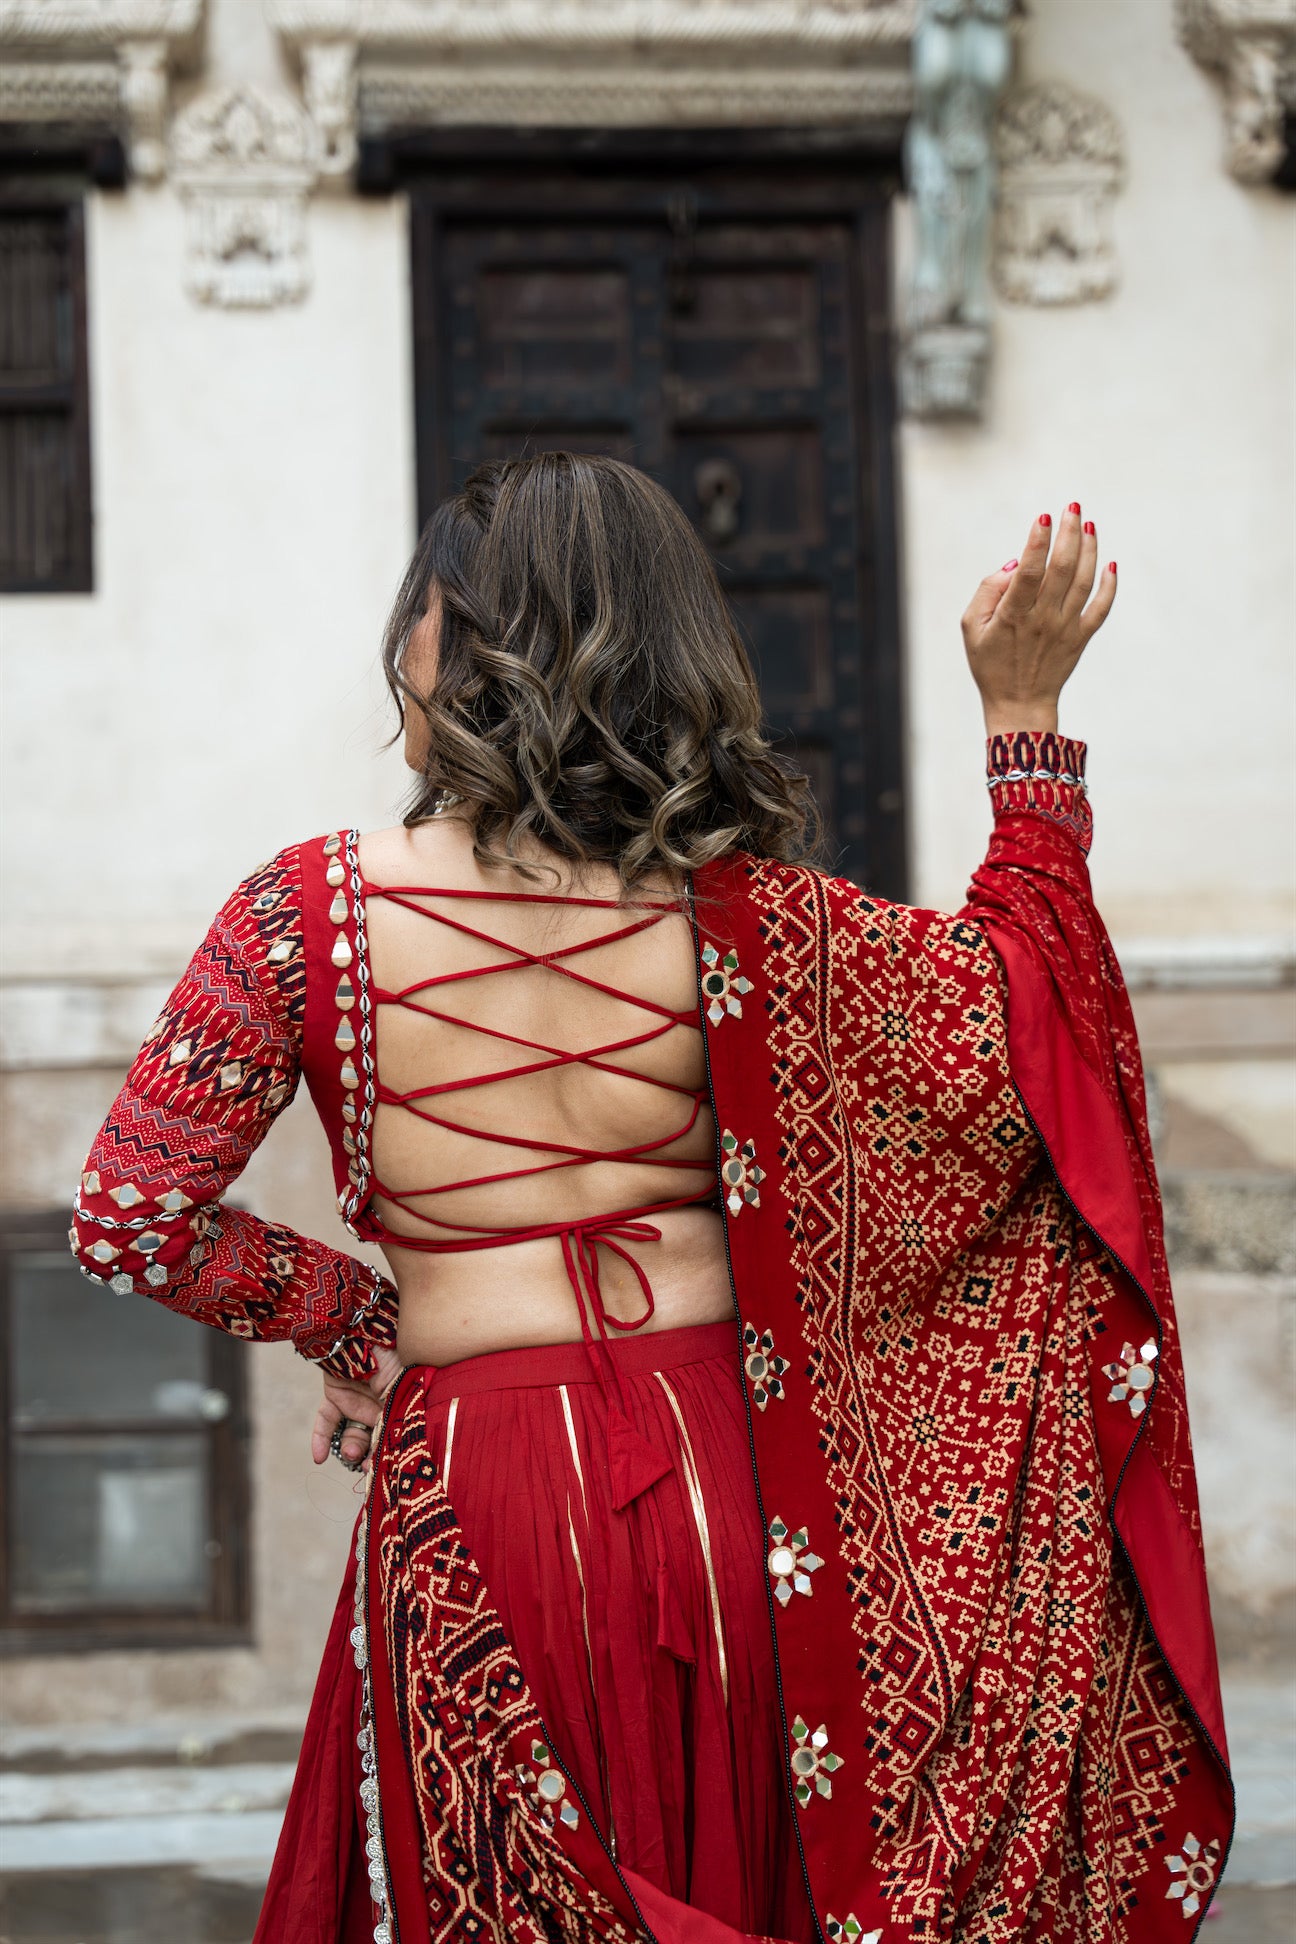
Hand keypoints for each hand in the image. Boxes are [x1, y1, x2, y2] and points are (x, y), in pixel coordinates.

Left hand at [311, 1343, 404, 1469]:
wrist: (366, 1322)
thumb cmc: (398, 1349)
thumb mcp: (408, 1385)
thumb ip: (405, 1413)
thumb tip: (407, 1448)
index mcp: (405, 1400)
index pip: (400, 1432)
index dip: (395, 1451)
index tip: (393, 1469)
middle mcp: (382, 1403)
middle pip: (377, 1439)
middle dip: (373, 1456)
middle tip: (370, 1467)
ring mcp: (357, 1399)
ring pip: (352, 1435)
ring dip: (351, 1450)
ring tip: (352, 1456)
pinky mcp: (335, 1394)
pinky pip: (326, 1420)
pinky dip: (321, 1439)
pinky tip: (319, 1458)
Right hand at [962, 504, 1116, 736]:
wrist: (1019, 704)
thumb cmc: (990, 663)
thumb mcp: (970, 628)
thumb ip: (988, 591)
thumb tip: (1016, 563)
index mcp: (1014, 614)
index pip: (1030, 571)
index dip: (1038, 542)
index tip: (1044, 518)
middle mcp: (1044, 618)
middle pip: (1063, 568)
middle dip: (1069, 533)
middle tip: (1072, 507)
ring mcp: (1066, 628)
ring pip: (1084, 581)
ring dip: (1089, 549)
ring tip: (1088, 524)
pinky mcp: (1081, 637)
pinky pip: (1101, 607)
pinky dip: (1109, 584)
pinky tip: (1110, 563)